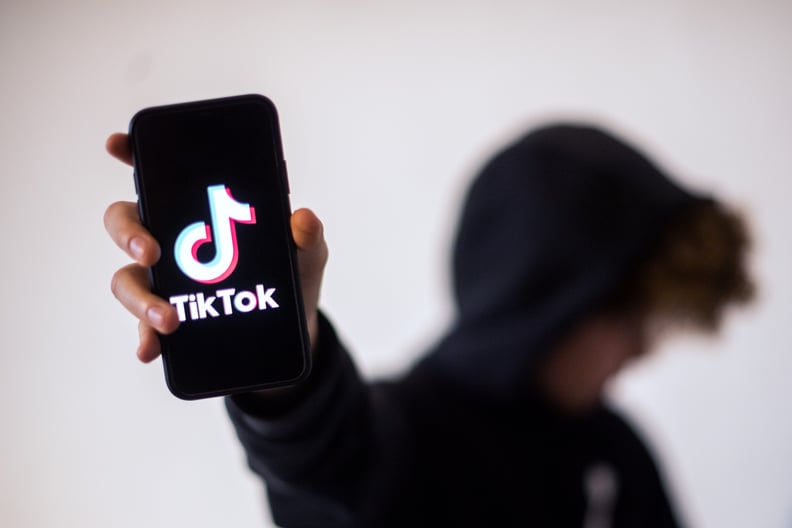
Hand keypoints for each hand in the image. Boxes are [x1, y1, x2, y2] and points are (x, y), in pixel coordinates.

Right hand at [103, 133, 327, 362]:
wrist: (293, 332)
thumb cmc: (293, 277)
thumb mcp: (307, 254)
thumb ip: (307, 236)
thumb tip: (304, 218)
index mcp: (200, 211)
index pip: (160, 175)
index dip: (135, 155)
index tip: (117, 145)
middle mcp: (172, 241)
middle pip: (127, 223)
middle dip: (129, 234)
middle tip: (151, 252)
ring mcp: (166, 281)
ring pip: (129, 279)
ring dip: (141, 298)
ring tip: (170, 318)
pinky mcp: (169, 321)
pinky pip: (144, 328)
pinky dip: (146, 338)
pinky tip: (152, 349)